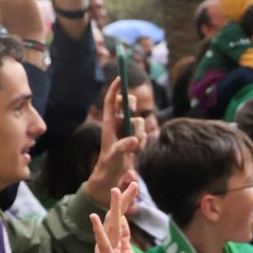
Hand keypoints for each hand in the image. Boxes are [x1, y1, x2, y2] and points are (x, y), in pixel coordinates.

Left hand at [84, 77, 144, 203]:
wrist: (113, 174)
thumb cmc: (109, 163)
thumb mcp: (115, 155)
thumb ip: (124, 146)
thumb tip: (135, 140)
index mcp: (108, 123)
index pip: (111, 101)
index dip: (114, 89)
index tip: (120, 77)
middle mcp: (118, 123)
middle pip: (127, 104)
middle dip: (131, 104)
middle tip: (132, 108)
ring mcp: (127, 130)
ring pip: (139, 121)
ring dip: (139, 132)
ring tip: (134, 148)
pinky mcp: (135, 138)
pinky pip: (143, 133)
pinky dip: (142, 142)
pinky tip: (136, 152)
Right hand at [93, 184, 144, 252]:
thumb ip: (124, 241)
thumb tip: (122, 222)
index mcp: (114, 247)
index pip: (120, 221)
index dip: (125, 204)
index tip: (133, 188)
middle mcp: (108, 248)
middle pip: (116, 218)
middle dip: (124, 200)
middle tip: (133, 182)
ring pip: (111, 226)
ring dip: (114, 207)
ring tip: (115, 190)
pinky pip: (104, 244)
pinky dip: (99, 230)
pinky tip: (95, 217)